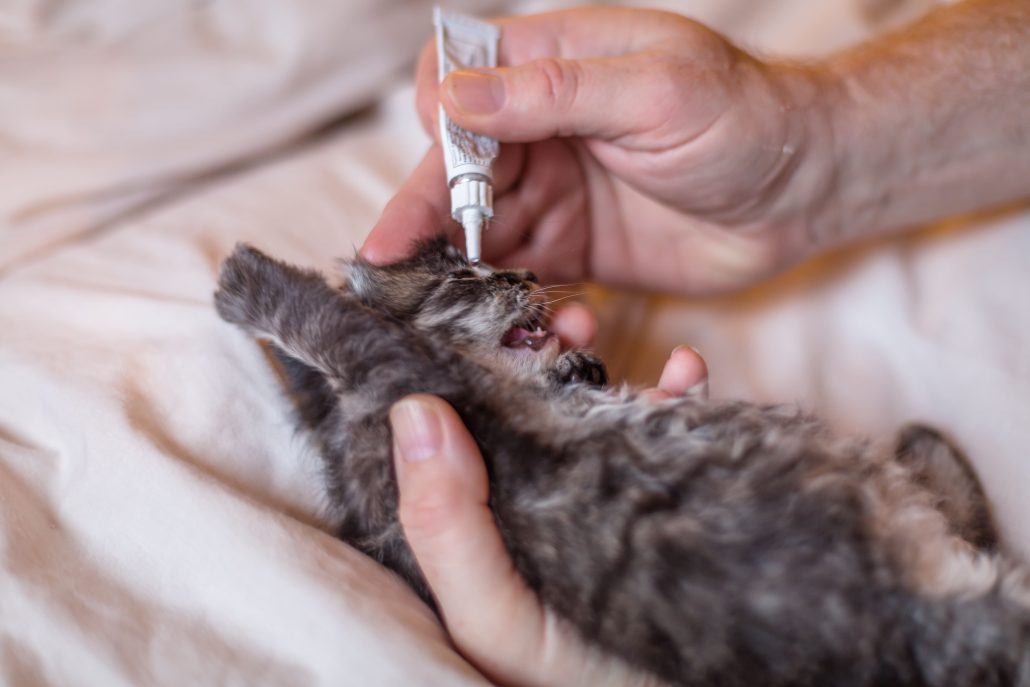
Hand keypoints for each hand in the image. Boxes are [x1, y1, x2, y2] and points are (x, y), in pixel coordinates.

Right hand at [362, 7, 835, 294]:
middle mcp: (539, 131)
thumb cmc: (743, 120)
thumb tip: (454, 96)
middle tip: (392, 265)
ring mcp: (553, 193)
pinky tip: (524, 323)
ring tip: (454, 309)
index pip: (457, 81)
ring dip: (462, 268)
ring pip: (477, 229)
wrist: (805, 192)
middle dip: (428, 216)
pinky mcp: (572, 251)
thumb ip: (554, 93)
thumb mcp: (655, 90)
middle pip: (454, 169)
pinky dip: (510, 300)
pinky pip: (519, 276)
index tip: (440, 162)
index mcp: (551, 68)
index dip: (437, 121)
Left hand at [388, 346, 706, 686]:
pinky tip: (684, 370)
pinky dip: (675, 392)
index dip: (444, 380)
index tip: (455, 323)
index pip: (444, 448)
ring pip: (584, 409)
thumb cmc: (581, 676)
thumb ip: (445, 527)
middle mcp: (535, 508)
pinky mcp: (667, 496)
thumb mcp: (496, 618)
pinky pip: (665, 428)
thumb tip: (414, 413)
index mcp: (480, 534)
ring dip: (589, 359)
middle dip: (523, 356)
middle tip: (536, 316)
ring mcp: (603, 498)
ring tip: (590, 323)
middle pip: (514, 414)